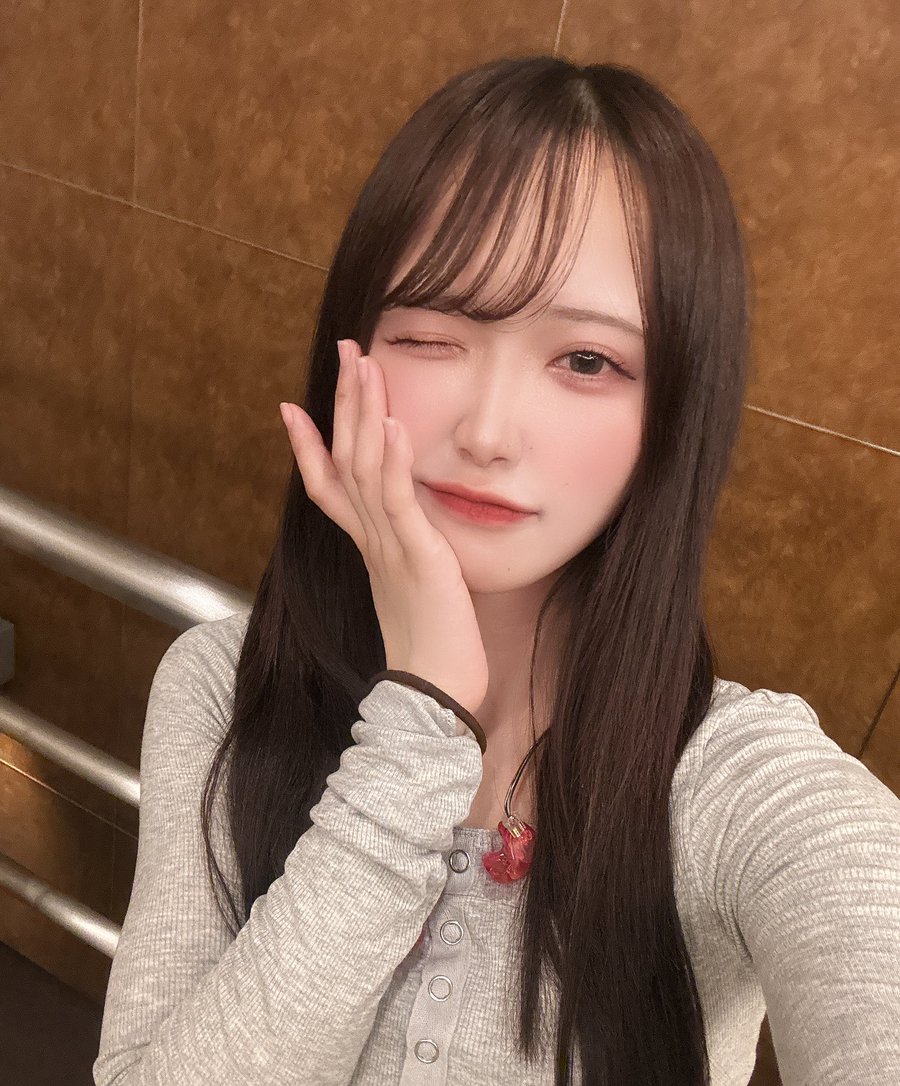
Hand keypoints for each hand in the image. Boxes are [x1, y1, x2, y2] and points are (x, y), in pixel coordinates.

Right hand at [279, 340, 488, 715]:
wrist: (433, 694)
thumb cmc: (429, 651)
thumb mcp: (411, 592)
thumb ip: (403, 559)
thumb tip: (408, 546)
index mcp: (368, 547)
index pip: (328, 487)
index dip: (308, 446)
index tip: (290, 409)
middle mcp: (370, 540)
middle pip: (345, 459)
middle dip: (343, 402)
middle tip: (345, 350)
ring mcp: (389, 546)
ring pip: (365, 467)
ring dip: (364, 412)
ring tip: (363, 363)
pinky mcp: (416, 556)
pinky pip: (397, 500)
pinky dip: (392, 460)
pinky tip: (392, 423)